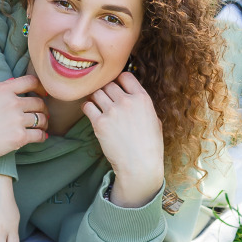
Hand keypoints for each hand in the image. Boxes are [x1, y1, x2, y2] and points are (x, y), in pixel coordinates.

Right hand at [0, 74, 47, 194]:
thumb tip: (12, 82)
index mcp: (3, 90)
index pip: (30, 81)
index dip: (40, 87)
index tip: (43, 93)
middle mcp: (13, 103)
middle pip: (38, 102)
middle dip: (43, 108)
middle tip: (43, 113)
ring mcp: (17, 120)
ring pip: (41, 118)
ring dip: (44, 122)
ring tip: (43, 126)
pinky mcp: (20, 137)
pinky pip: (39, 134)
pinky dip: (42, 136)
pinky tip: (41, 137)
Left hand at [82, 71, 164, 207]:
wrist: (140, 165)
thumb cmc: (150, 145)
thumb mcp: (154, 119)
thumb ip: (141, 104)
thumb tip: (131, 96)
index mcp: (142, 98)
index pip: (125, 76)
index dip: (119, 81)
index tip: (117, 89)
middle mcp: (127, 102)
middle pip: (108, 84)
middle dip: (106, 91)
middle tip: (106, 101)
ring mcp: (112, 111)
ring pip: (96, 93)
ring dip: (96, 98)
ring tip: (98, 106)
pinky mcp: (100, 123)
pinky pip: (87, 106)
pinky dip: (87, 108)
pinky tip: (91, 113)